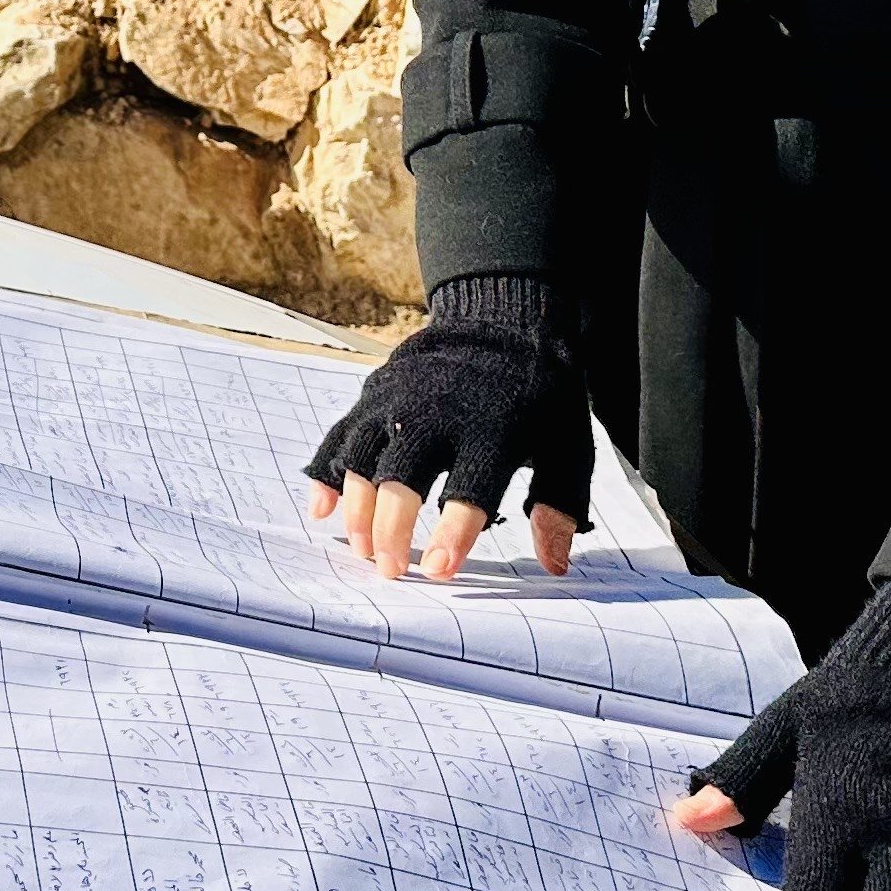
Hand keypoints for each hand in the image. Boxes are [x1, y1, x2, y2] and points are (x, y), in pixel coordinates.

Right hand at [303, 275, 588, 583]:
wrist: (502, 320)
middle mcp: (436, 415)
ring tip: (362, 549)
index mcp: (491, 431)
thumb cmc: (538, 396)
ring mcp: (397, 402)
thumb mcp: (567, 444)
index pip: (469, 491)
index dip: (452, 534)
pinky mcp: (374, 395)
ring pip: (362, 460)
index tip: (437, 571)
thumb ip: (559, 503)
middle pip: (400, 479)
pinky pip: (340, 436)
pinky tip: (323, 510)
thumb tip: (555, 564)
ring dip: (357, 509)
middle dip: (390, 529)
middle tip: (390, 570)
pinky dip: (327, 474)